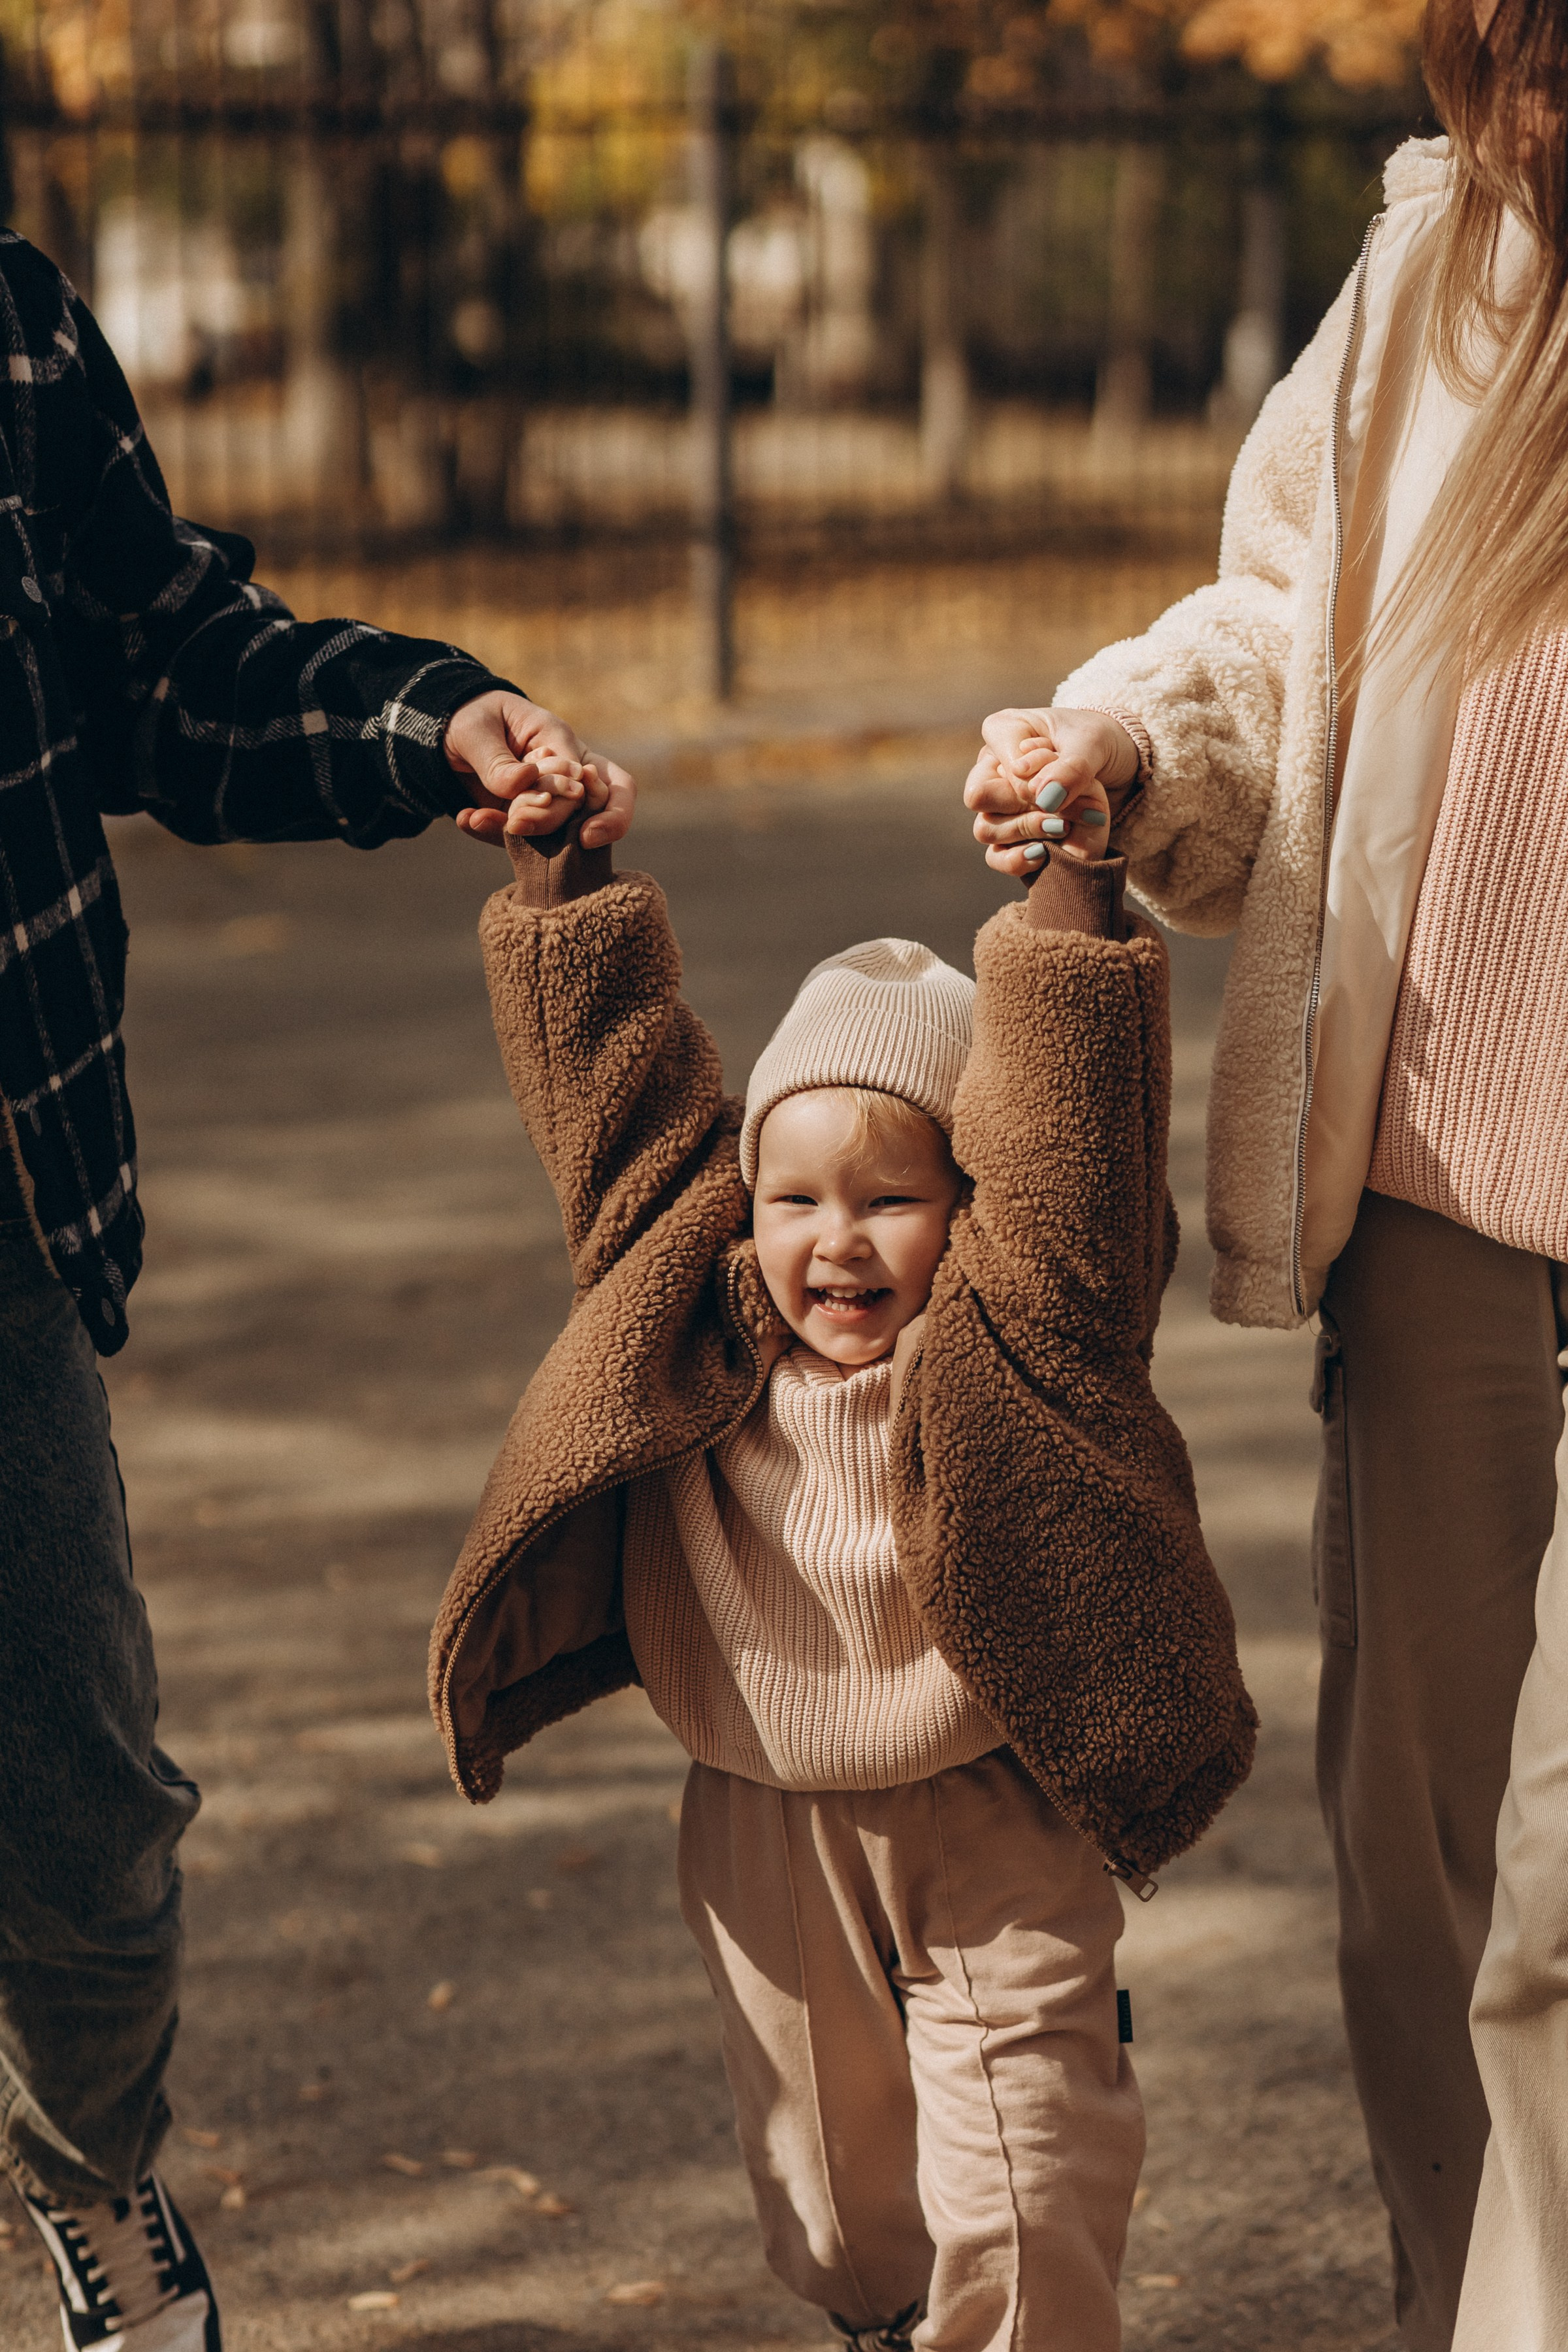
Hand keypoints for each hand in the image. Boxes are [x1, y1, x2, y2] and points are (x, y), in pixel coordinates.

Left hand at [445, 691, 635, 848]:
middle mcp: (561, 774)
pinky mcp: (520, 818)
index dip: (604, 814)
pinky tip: (468, 818)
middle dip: (558, 825)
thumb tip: (525, 781)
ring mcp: (543, 801)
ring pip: (555, 831)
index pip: (599, 782)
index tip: (585, 836)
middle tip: (517, 825)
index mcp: (560, 742)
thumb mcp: (475, 730)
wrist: (445, 733)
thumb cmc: (471, 717)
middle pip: (591, 810)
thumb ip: (498, 760)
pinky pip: (516, 838)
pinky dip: (492, 833)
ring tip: (478, 819)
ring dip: (521, 834)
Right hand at [964, 706, 1138, 880]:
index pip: (996, 766)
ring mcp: (997, 802)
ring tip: (1064, 828)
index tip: (1062, 789)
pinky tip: (1045, 854)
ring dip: (1028, 832)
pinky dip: (1019, 859)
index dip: (1028, 787)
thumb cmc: (1100, 742)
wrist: (1121, 766)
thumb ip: (1071, 768)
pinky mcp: (1008, 833)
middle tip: (1064, 813)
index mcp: (1004, 731)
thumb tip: (1044, 799)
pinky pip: (996, 855)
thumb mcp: (1093, 745)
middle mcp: (992, 765)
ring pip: (985, 828)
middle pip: (980, 798)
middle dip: (1026, 809)